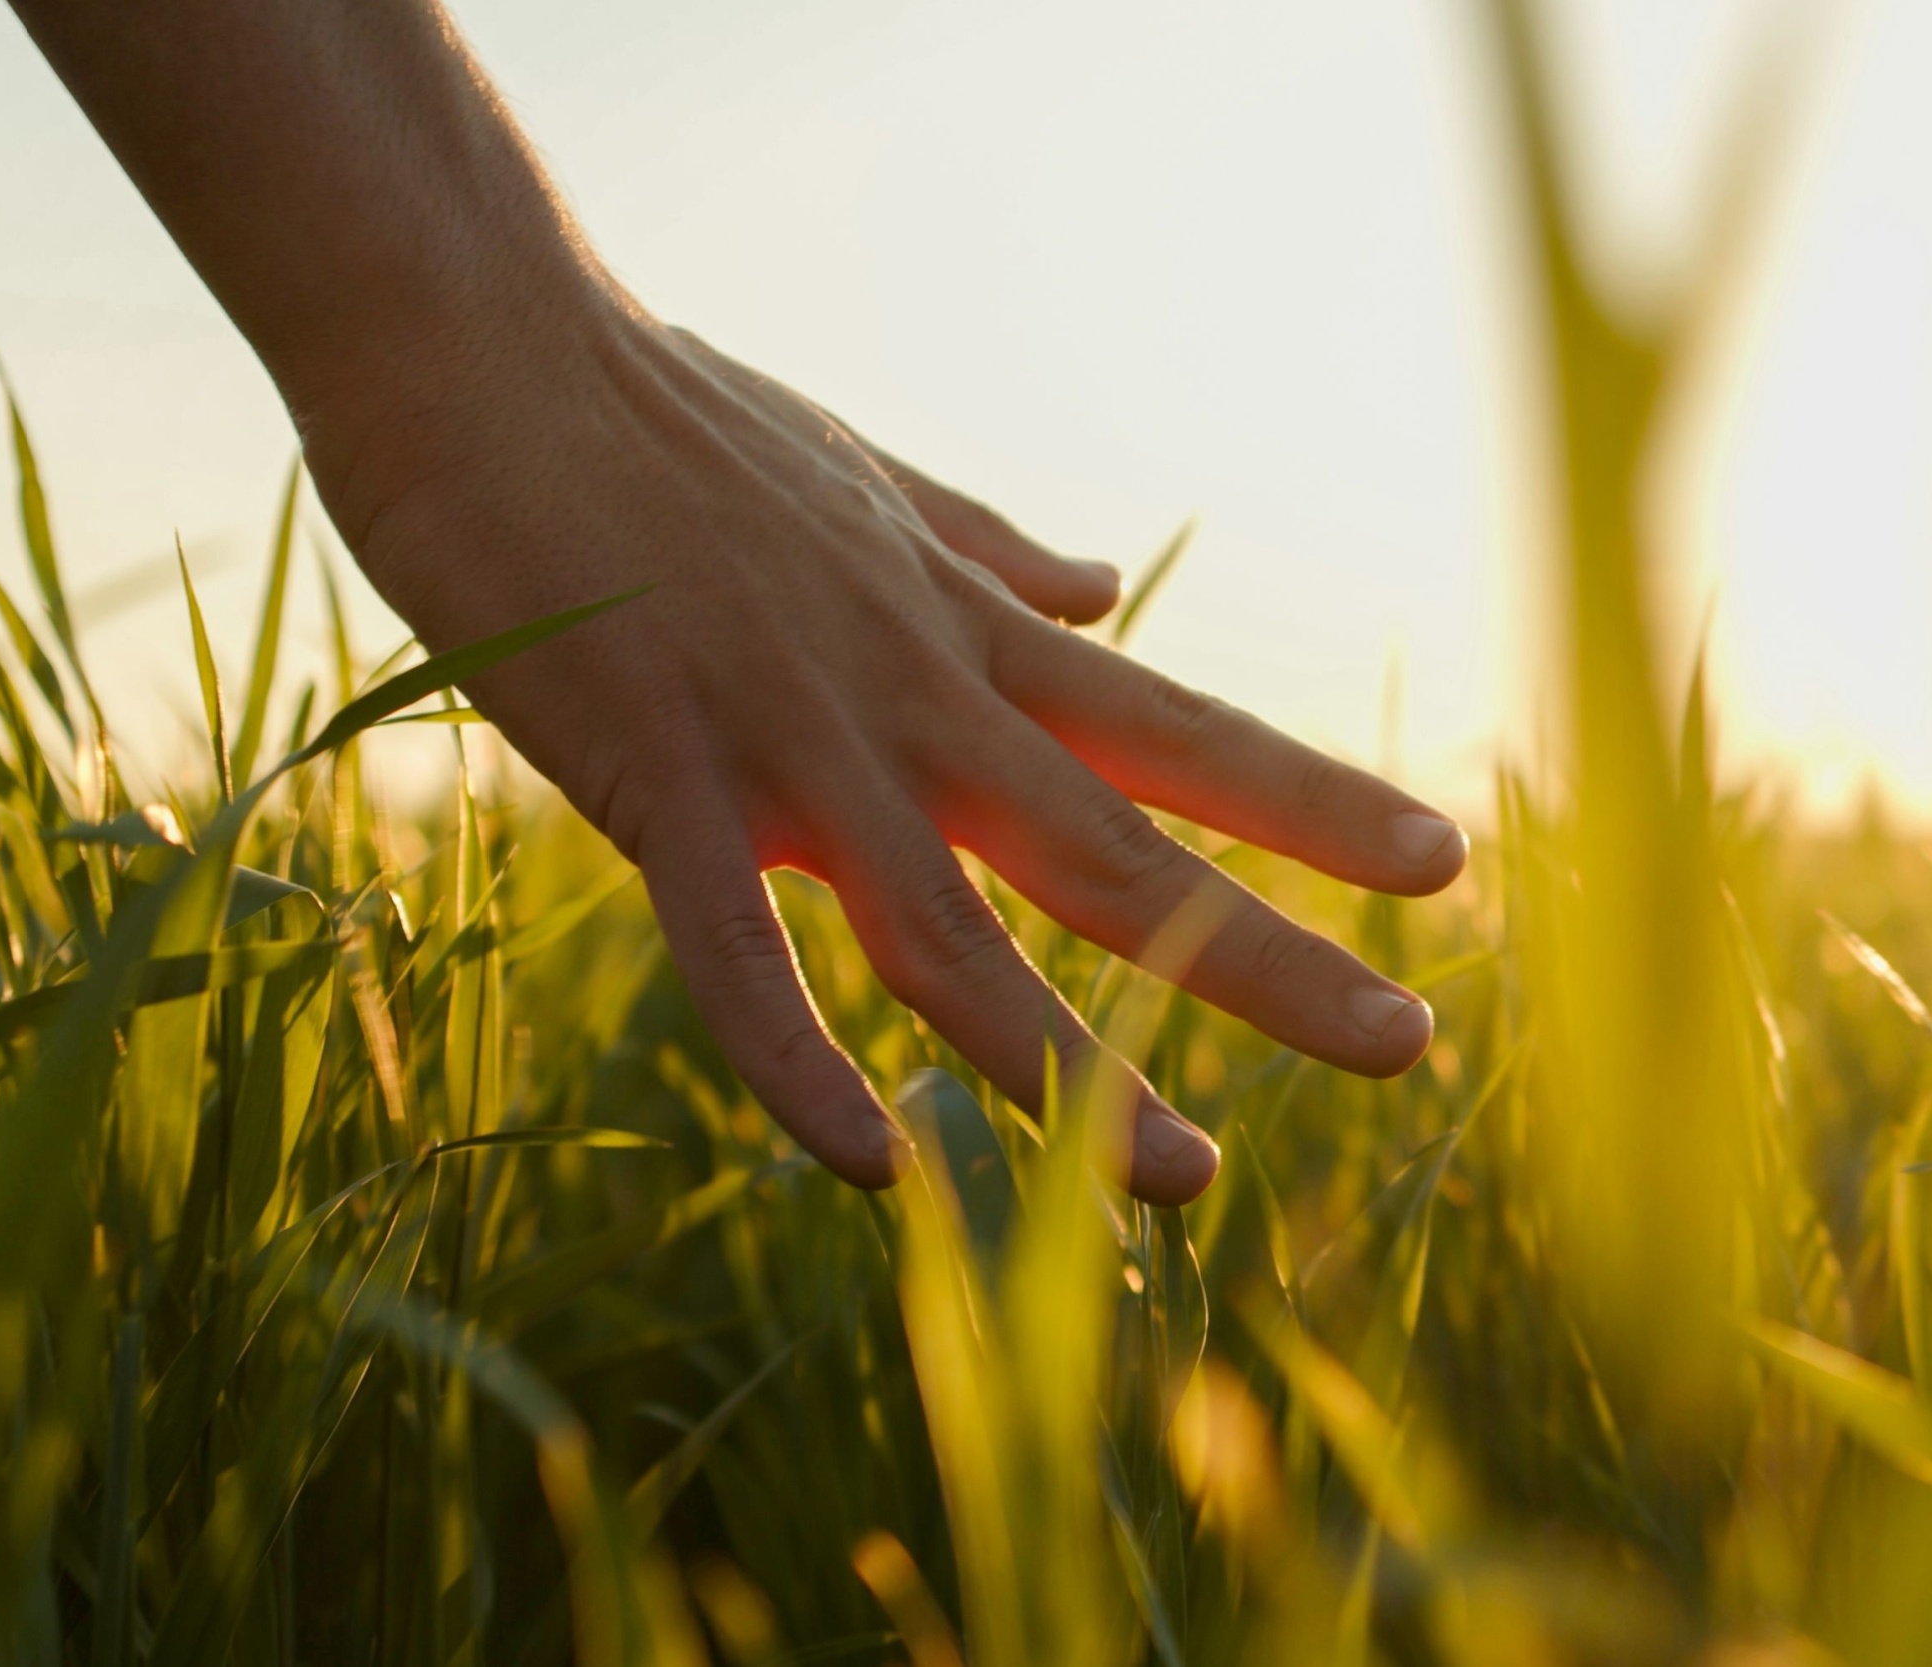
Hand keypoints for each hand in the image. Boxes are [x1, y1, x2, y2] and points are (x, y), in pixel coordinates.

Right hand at [300, 283, 1467, 1205]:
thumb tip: (1101, 587)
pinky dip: (802, 1067)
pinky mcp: (656, 776)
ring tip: (1190, 1180)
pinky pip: (735, 958)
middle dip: (1268, 957)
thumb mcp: (867, 482)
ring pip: (955, 939)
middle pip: (1119, 851)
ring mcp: (791, 744)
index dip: (1313, 805)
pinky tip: (875, 1170)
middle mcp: (913, 699)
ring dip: (1075, 1071)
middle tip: (1409, 1046)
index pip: (1175, 732)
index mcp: (964, 635)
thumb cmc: (667, 418)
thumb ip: (988, 551)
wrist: (492, 348)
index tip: (1439, 864)